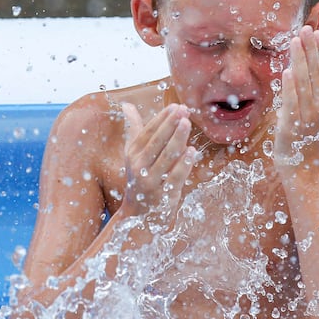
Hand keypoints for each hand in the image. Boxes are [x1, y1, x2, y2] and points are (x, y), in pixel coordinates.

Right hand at [121, 102, 196, 225]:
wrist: (137, 214)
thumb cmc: (139, 176)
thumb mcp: (132, 152)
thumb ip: (133, 128)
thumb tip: (126, 104)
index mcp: (133, 154)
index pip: (148, 132)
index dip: (162, 119)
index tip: (175, 106)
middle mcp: (139, 167)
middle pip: (156, 142)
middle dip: (170, 125)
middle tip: (183, 110)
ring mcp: (150, 181)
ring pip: (165, 158)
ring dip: (177, 140)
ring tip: (187, 124)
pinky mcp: (163, 195)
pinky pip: (174, 177)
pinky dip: (183, 164)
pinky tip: (192, 151)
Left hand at [274, 26, 318, 169]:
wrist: (306, 171)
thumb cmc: (309, 139)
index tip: (317, 32)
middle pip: (316, 73)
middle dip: (311, 50)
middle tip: (307, 28)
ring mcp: (307, 116)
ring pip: (305, 84)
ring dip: (301, 61)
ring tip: (296, 41)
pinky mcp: (292, 127)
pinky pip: (292, 104)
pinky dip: (291, 88)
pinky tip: (288, 72)